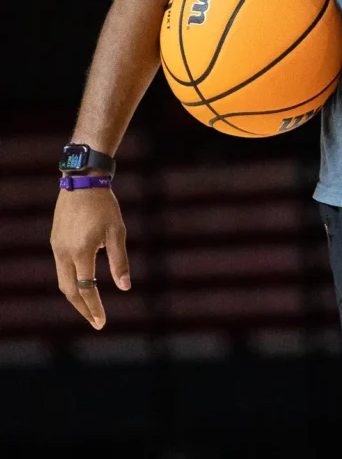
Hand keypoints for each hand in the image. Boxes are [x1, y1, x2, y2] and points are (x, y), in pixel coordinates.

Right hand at [50, 185, 130, 328]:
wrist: (82, 181)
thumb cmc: (105, 206)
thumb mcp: (117, 232)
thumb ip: (119, 261)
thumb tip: (125, 288)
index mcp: (81, 252)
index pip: (87, 289)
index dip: (94, 307)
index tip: (101, 322)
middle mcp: (64, 253)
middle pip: (69, 290)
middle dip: (82, 308)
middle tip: (95, 321)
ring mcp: (57, 247)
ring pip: (62, 280)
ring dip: (75, 295)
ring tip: (89, 305)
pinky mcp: (55, 240)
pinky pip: (61, 266)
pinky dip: (70, 280)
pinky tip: (82, 281)